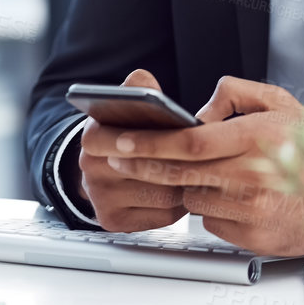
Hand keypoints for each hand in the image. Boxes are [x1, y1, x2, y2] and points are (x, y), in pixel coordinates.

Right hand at [74, 69, 186, 232]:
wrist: (100, 170)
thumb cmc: (123, 134)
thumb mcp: (124, 105)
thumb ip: (137, 88)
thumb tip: (144, 82)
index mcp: (93, 137)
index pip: (133, 138)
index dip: (167, 138)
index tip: (189, 133)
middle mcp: (91, 171)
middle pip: (156, 169)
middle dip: (185, 161)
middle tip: (212, 153)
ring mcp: (102, 200)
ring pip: (164, 194)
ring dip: (187, 183)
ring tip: (202, 169)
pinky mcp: (115, 222)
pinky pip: (163, 215)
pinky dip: (180, 204)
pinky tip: (184, 188)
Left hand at [79, 76, 303, 256]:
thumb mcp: (280, 103)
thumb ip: (237, 93)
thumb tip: (199, 110)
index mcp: (254, 138)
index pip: (188, 143)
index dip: (149, 144)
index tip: (121, 141)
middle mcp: (250, 175)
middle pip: (178, 174)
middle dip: (141, 165)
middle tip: (117, 158)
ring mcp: (251, 209)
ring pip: (193, 198)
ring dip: (190, 186)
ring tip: (217, 174)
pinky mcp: (253, 237)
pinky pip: (212, 221)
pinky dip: (214, 209)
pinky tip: (235, 198)